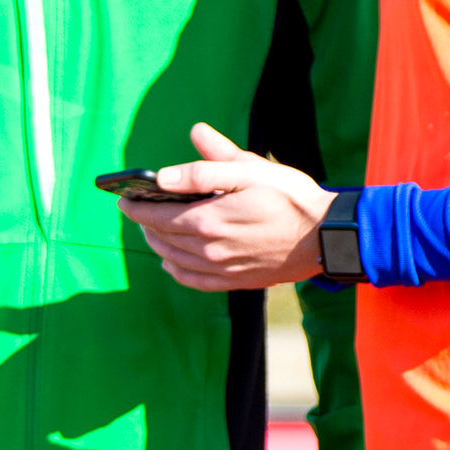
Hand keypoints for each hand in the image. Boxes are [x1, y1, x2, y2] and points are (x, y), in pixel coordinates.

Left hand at [117, 123, 335, 290]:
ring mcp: (222, 269)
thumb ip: (206, 167)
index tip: (124, 198)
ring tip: (152, 228)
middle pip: (162, 237)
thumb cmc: (289, 196)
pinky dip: (175, 270)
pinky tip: (172, 261)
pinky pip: (193, 280)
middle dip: (144, 222)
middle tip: (137, 208)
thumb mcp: (249, 169)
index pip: (157, 216)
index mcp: (209, 220)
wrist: (324, 236)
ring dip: (157, 243)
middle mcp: (210, 250)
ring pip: (173, 259)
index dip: (136, 207)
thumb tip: (166, 171)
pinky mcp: (235, 281)